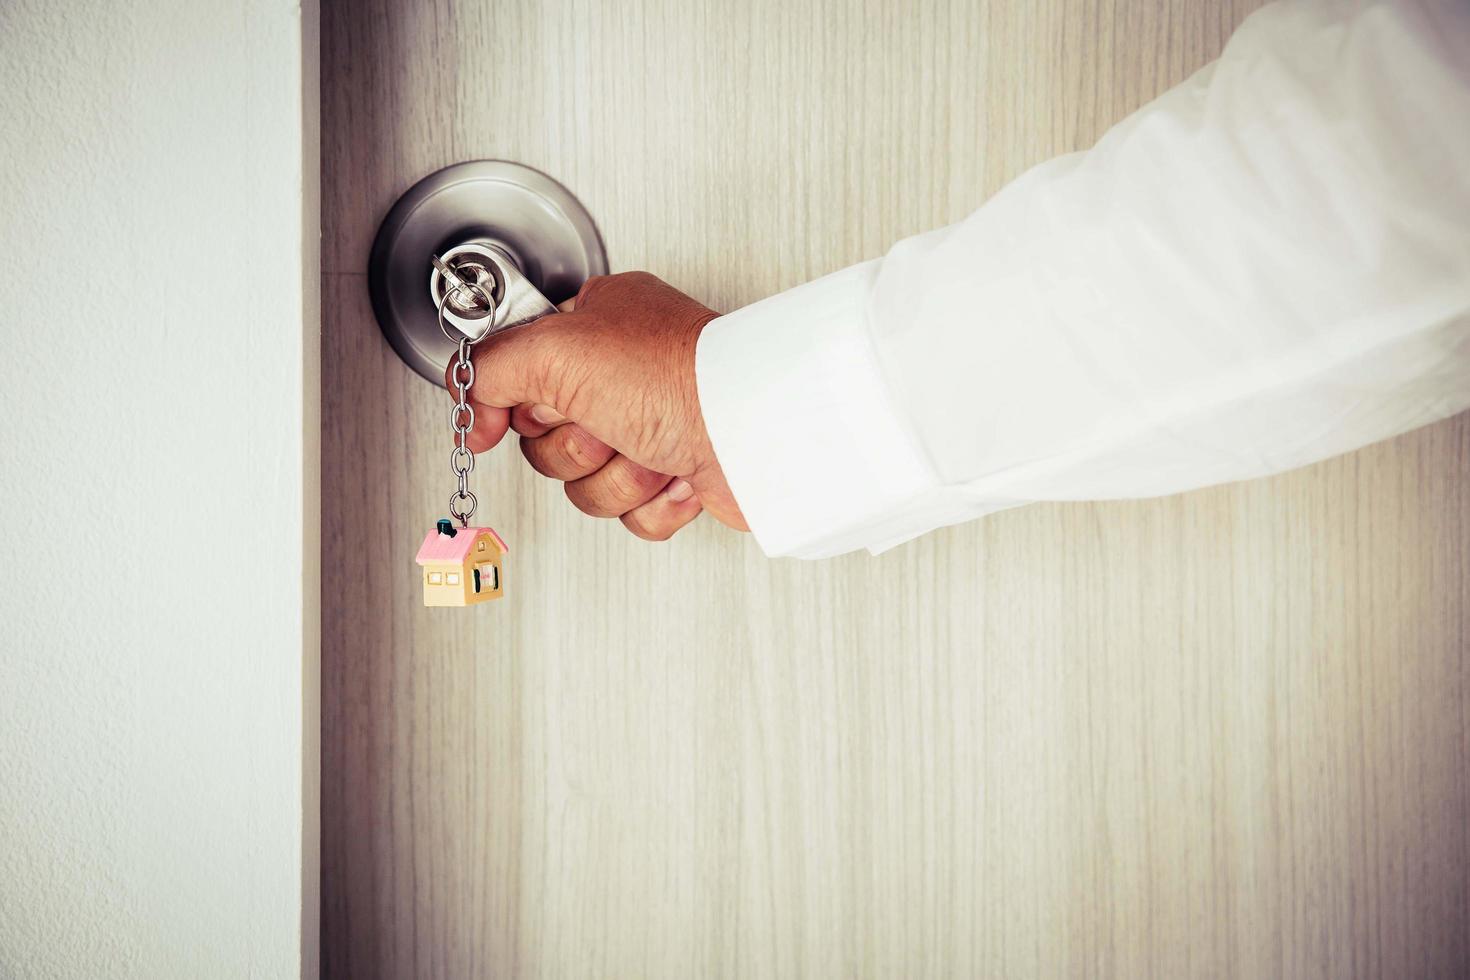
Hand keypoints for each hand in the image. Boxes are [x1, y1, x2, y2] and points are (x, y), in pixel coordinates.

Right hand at [447, 271, 747, 540]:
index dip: (511, 405)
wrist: (753, 432)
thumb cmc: (678, 376)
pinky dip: (654, 502)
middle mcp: (622, 374)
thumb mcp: (558, 349)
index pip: (519, 374)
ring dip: (618, 475)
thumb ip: (493, 365)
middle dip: (578, 445)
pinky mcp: (677, 474)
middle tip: (608, 422)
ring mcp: (651, 425)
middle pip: (548, 439)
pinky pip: (632, 513)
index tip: (495, 424)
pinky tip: (678, 473)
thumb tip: (467, 396)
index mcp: (595, 326)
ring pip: (588, 482)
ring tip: (653, 446)